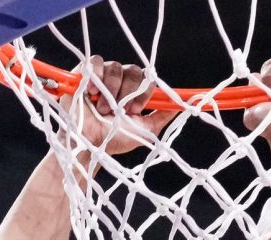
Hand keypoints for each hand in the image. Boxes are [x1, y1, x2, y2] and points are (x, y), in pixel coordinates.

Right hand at [63, 58, 178, 157]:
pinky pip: (95, 62)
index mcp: (133, 92)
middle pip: (133, 71)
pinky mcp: (82, 75)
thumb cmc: (111, 139)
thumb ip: (163, 116)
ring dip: (111, 89)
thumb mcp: (144, 130)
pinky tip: (92, 92)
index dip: (143, 93)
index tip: (134, 110)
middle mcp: (119, 81)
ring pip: (115, 67)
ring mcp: (101, 77)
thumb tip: (187, 103)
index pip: (147, 79)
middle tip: (118, 111)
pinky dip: (96, 74)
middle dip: (128, 92)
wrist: (86, 145)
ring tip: (102, 109)